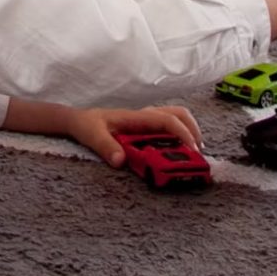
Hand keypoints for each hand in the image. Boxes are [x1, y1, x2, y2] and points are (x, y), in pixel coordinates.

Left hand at [66, 104, 200, 166]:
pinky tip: (179, 153)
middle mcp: (145, 117)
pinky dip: (180, 136)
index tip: (192, 150)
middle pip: (179, 114)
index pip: (166, 120)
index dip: (183, 133)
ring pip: (176, 118)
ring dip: (189, 132)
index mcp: (136, 117)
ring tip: (193, 154)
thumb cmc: (87, 125)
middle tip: (198, 153)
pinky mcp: (145, 128)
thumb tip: (120, 161)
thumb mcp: (92, 136)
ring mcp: (146, 121)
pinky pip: (169, 128)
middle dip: (193, 130)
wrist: (79, 121)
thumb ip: (105, 147)